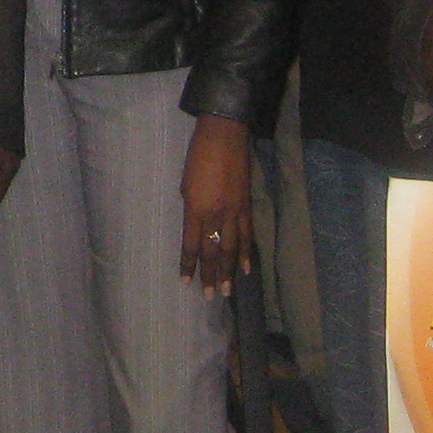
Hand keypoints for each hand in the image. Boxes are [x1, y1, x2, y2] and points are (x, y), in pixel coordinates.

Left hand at [179, 113, 252, 289]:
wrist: (224, 136)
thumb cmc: (198, 156)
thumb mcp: (186, 184)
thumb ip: (192, 208)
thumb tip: (197, 225)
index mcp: (195, 209)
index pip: (191, 245)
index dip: (189, 264)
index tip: (186, 281)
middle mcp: (215, 215)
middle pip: (212, 252)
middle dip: (209, 275)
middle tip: (209, 296)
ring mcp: (234, 212)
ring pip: (231, 249)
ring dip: (227, 272)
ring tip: (226, 291)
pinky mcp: (247, 207)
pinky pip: (247, 236)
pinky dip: (245, 254)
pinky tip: (244, 269)